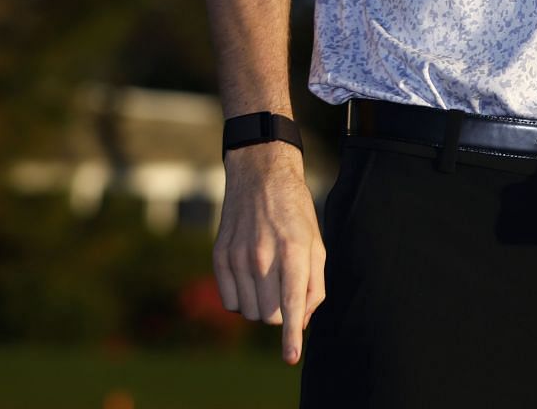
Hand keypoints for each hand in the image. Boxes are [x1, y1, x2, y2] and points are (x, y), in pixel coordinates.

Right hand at [213, 143, 325, 363]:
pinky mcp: (219, 258)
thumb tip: (305, 319)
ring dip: (262, 306)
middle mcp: (263, 257)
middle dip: (282, 314)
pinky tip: (251, 277)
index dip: (293, 334)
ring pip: (250, 311)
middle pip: (271, 315)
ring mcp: (237, 258)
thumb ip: (315, 283)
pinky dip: (242, 299)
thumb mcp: (316, 243)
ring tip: (270, 279)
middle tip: (287, 290)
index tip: (292, 357)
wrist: (260, 179)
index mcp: (294, 251)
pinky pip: (230, 301)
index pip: (293, 303)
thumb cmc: (296, 213)